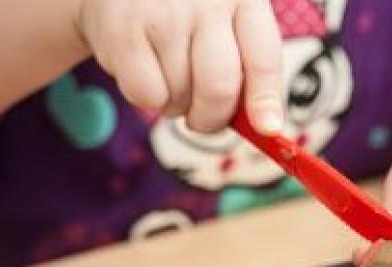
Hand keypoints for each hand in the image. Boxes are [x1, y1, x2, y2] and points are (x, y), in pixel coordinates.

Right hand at [75, 0, 283, 132]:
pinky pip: (146, 95)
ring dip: (176, 105)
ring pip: (181, 97)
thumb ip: (247, 67)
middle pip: (219, 88)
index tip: (267, 128)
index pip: (263, 59)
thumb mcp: (226, 23)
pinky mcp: (123, 30)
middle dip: (212, 119)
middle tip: (202, 119)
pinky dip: (146, 98)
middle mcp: (207, 2)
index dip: (265, 100)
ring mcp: (164, 14)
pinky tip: (143, 70)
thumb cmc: (186, 12)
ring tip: (167, 75)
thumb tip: (265, 126)